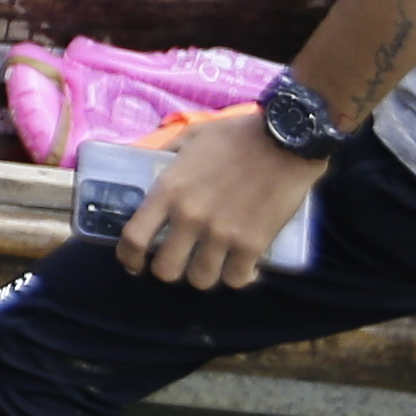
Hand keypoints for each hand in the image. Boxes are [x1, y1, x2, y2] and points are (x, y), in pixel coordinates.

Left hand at [114, 110, 322, 289]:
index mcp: (169, 191)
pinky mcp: (253, 244)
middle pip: (165, 270)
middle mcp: (191, 217)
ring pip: (201, 280)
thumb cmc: (236, 135)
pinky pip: (236, 279)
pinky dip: (236, 276)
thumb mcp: (191, 136)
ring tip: (209, 263)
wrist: (286, 140)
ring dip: (203, 274)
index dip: (128, 257)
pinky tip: (239, 266)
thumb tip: (149, 160)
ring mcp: (223, 234)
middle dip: (168, 269)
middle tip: (177, 261)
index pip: (134, 238)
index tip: (133, 263)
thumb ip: (167, 153)